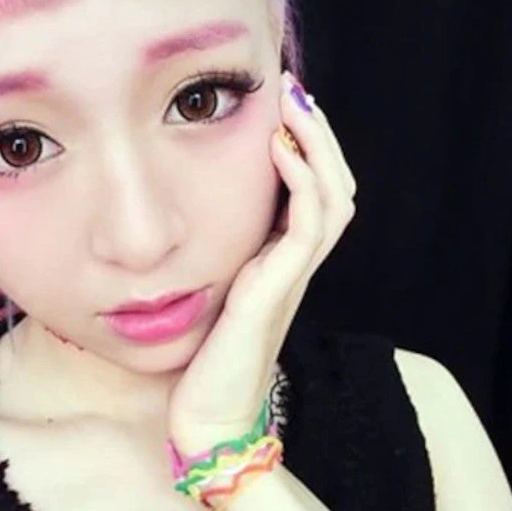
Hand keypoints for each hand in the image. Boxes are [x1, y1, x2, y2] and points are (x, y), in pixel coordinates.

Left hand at [166, 69, 356, 457]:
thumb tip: (175, 223)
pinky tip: (279, 149)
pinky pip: (308, 224)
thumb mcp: (206, 298)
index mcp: (280, 266)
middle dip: (320, 136)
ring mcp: (291, 278)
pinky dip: (301, 181)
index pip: (315, 194)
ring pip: (333, 197)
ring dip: (318, 146)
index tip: (283, 108)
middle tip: (295, 91)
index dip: (308, 150)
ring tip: (294, 106)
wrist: (207, 419)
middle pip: (336, 187)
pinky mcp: (277, 289)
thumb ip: (210, 263)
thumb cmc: (200, 365)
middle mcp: (293, 268)